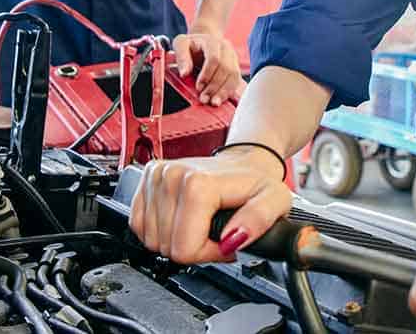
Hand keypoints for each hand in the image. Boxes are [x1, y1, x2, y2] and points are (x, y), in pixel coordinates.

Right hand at [129, 150, 290, 264]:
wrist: (244, 162)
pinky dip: (162, 230)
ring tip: (203, 224)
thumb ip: (258, 220)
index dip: (209, 253)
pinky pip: (140, 226)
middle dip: (195, 247)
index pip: (184, 249)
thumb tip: (231, 240)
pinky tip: (183, 219)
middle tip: (217, 230)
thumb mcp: (275, 201)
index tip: (227, 239)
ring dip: (179, 239)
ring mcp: (156, 176)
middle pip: (168, 247)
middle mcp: (171, 176)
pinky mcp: (147, 180)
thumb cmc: (256, 182)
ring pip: (152, 240)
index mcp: (197, 184)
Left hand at [171, 28, 244, 105]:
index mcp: (212, 41)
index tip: (198, 87)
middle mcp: (226, 48)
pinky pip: (236, 81)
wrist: (203, 43)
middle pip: (225, 69)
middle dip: (214, 86)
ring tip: (213, 102)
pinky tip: (220, 99)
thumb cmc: (191, 45)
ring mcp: (233, 58)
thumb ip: (181, 57)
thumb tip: (184, 73)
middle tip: (204, 98)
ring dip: (223, 91)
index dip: (207, 75)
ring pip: (233, 76)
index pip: (214, 58)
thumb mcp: (181, 44)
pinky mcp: (235, 68)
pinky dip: (229, 92)